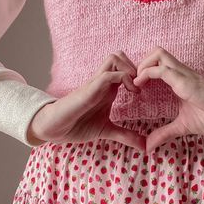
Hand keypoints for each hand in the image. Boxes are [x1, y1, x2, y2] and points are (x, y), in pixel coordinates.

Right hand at [27, 51, 146, 150]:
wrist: (54, 127)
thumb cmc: (77, 125)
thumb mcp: (107, 131)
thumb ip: (126, 136)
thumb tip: (145, 147)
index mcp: (108, 88)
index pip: (125, 67)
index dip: (140, 74)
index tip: (149, 90)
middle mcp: (103, 82)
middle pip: (120, 56)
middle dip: (137, 66)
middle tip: (144, 85)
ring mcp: (96, 83)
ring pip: (115, 58)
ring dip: (129, 69)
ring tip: (136, 88)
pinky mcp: (89, 89)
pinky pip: (108, 75)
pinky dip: (123, 78)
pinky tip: (131, 93)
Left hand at [133, 46, 203, 152]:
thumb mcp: (182, 127)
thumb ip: (164, 133)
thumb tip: (148, 146)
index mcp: (179, 80)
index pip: (157, 64)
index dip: (142, 71)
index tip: (133, 88)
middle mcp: (180, 73)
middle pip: (155, 52)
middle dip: (139, 63)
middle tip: (131, 82)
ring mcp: (183, 75)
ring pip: (157, 54)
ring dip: (141, 65)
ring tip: (135, 82)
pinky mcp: (186, 81)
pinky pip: (162, 69)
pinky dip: (146, 74)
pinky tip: (139, 86)